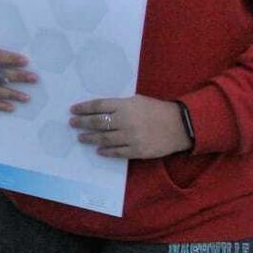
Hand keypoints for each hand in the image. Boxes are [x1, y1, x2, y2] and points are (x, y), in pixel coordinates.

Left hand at [70, 96, 191, 159]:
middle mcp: (125, 121)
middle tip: (72, 123)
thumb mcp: (137, 100)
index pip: (98, 106)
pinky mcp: (137, 150)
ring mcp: (131, 137)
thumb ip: (119, 105)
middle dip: (82, 123)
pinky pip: (117, 152)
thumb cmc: (156, 110)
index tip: (73, 110)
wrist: (179, 125)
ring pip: (104, 138)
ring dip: (90, 138)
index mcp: (125, 105)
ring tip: (81, 138)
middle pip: (98, 122)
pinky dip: (106, 151)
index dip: (84, 108)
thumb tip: (99, 110)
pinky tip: (98, 150)